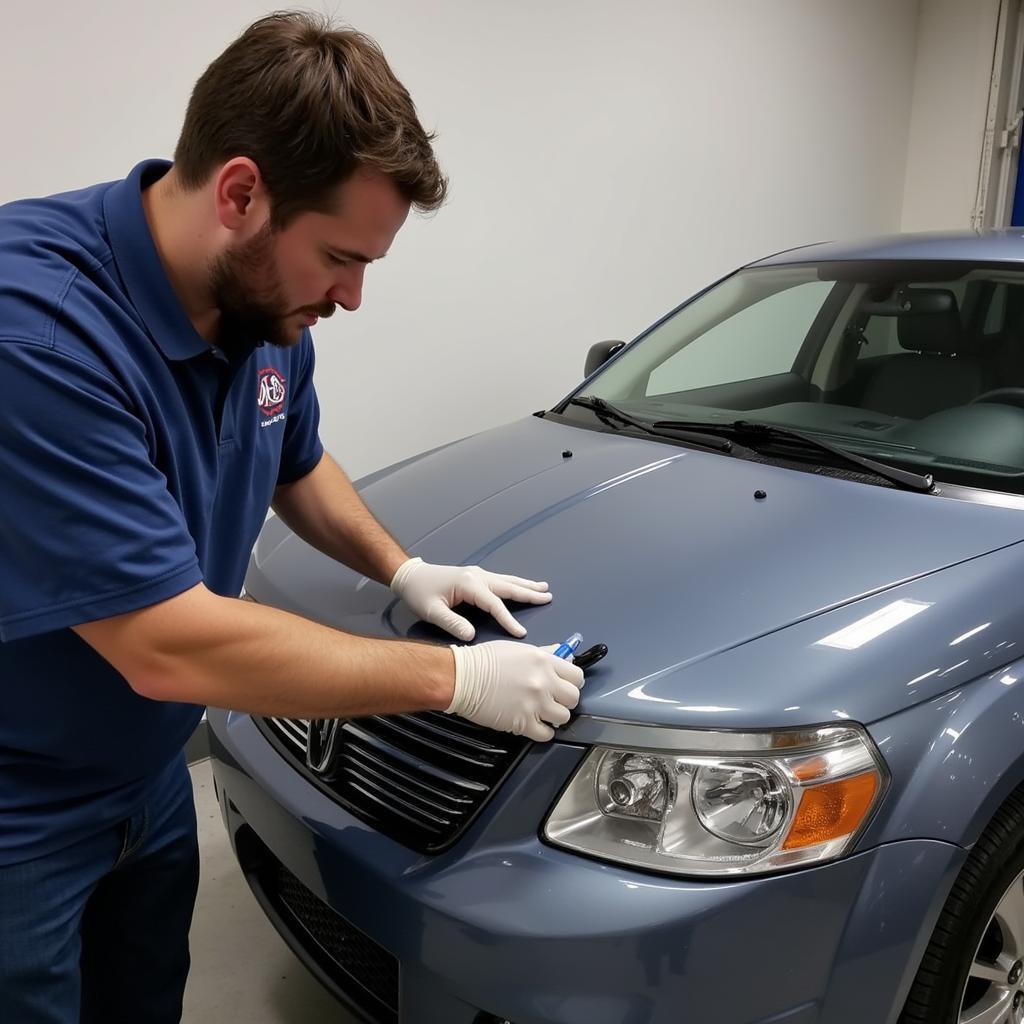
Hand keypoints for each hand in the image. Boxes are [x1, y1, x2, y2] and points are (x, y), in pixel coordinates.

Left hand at [390, 557, 551, 640]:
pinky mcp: (476, 576)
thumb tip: (472, 636)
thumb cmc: (419, 593)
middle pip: (508, 586)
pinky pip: (501, 580)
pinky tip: (524, 585)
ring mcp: (478, 574)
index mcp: (469, 584)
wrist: (410, 576)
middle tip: (548, 598)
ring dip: (526, 585)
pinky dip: (516, 583)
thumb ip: (452, 623)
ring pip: (507, 580)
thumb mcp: (432, 611)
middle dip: (529, 594)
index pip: (494, 605)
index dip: (508, 620)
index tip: (521, 633)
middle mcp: (478, 576)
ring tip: (544, 589)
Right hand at [447, 642, 583, 741]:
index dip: (572, 682)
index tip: (565, 685)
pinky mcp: (522, 723)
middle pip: (573, 698)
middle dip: (565, 700)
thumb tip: (561, 652)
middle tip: (554, 700)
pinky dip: (542, 732)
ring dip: (554, 717)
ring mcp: (534, 704)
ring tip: (543, 713)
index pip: (577, 675)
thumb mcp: (518, 649)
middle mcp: (543, 682)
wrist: (462, 678)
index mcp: (543, 661)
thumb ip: (543, 653)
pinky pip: (546, 734)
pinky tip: (535, 725)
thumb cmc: (484, 661)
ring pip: (563, 717)